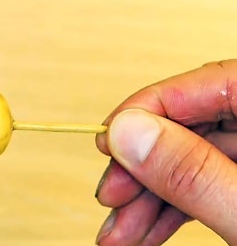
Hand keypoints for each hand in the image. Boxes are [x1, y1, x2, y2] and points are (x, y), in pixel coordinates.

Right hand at [94, 60, 236, 244]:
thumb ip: (194, 171)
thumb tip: (129, 133)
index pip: (206, 83)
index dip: (145, 111)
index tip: (107, 141)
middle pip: (191, 127)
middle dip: (143, 169)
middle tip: (110, 196)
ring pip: (193, 160)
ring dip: (148, 197)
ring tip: (120, 231)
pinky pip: (206, 182)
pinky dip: (172, 208)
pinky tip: (143, 229)